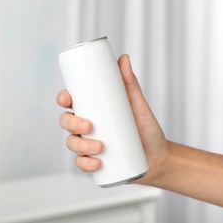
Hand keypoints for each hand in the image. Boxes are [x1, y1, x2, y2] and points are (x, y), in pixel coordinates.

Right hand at [57, 54, 168, 184]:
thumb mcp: (138, 105)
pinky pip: (81, 163)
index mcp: (92, 110)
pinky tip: (96, 163)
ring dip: (80, 146)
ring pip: (72, 143)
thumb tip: (123, 58)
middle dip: (71, 124)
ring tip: (100, 147)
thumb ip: (130, 83)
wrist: (159, 157)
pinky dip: (85, 164)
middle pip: (66, 122)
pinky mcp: (94, 162)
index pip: (70, 103)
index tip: (67, 98)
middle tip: (89, 126)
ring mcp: (89, 145)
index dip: (63, 99)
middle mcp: (86, 127)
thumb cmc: (146, 129)